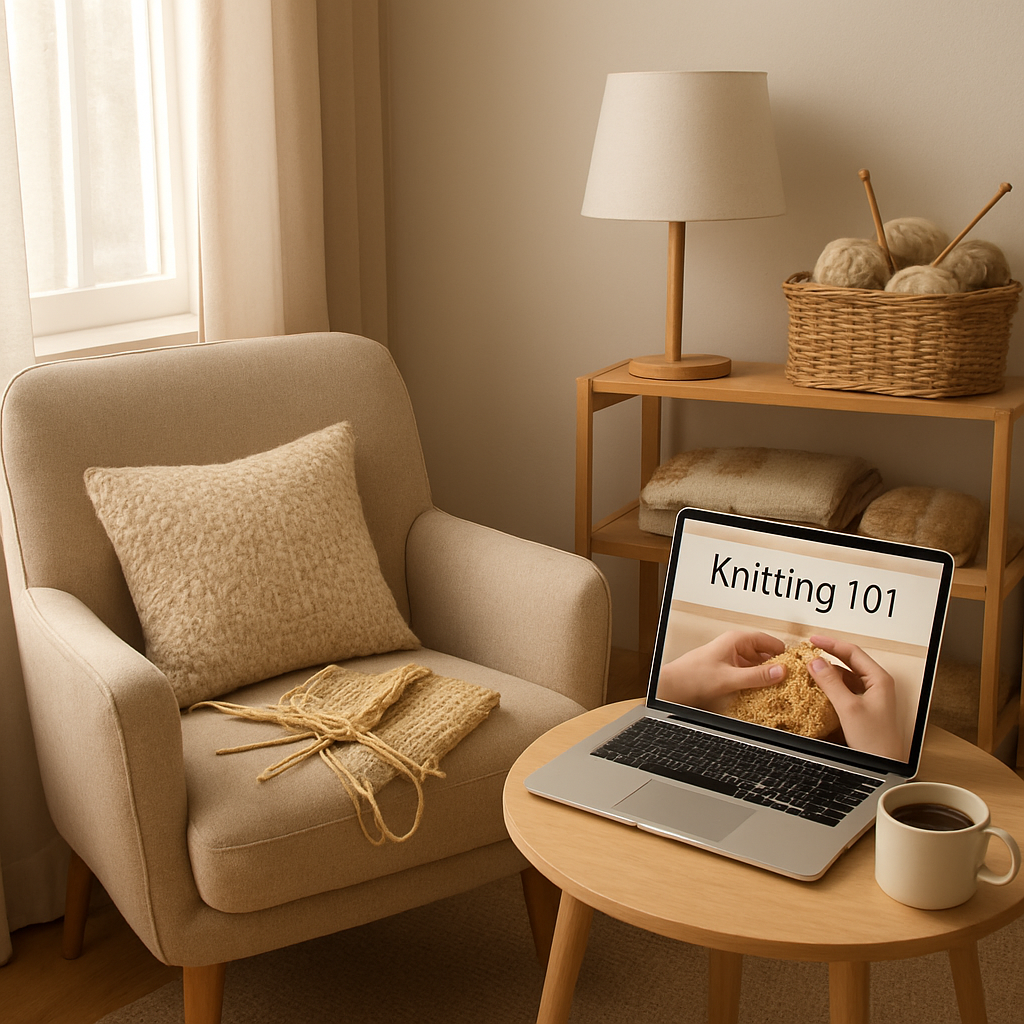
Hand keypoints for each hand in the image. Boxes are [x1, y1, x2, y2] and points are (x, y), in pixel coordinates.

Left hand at [658, 630, 786, 711]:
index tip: (797, 666)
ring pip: (757, 664)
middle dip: (777, 665)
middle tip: (792, 680)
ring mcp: (731, 658)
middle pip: (764, 653)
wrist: (674, 686)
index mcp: (737, 640)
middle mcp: (735, 646)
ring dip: (767, 674)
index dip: (783, 653)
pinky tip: (763, 691)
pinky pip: (748, 672)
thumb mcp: (730, 678)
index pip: (769, 641)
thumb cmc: (694, 676)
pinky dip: (757, 679)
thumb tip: (781, 672)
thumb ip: (756, 675)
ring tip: (781, 688)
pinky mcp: (728, 670)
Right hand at [806, 636, 904, 759]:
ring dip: (829, 672)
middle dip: (829, 655)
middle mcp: (876, 684)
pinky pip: (845, 689)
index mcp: (879, 679)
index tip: (813, 640)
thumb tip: (816, 662)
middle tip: (809, 651)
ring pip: (846, 676)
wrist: (885, 764)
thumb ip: (831, 683)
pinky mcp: (863, 706)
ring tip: (810, 670)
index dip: (831, 644)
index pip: (852, 652)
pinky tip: (819, 688)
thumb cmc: (875, 740)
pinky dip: (831, 685)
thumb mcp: (848, 708)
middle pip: (849, 661)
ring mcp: (870, 695)